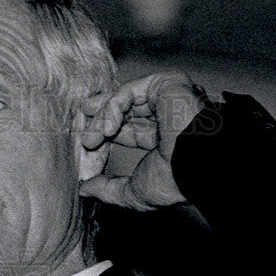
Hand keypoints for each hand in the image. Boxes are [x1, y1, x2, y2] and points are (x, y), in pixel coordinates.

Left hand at [79, 72, 205, 210]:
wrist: (195, 166)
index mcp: (165, 139)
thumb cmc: (174, 182)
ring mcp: (167, 97)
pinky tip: (105, 130)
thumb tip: (84, 189)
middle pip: (124, 112)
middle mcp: (168, 115)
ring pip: (123, 101)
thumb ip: (108, 190)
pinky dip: (111, 109)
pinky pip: (127, 92)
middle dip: (98, 123)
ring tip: (89, 140)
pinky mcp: (165, 83)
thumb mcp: (133, 192)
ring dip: (100, 120)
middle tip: (81, 136)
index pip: (128, 131)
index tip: (86, 149)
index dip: (104, 138)